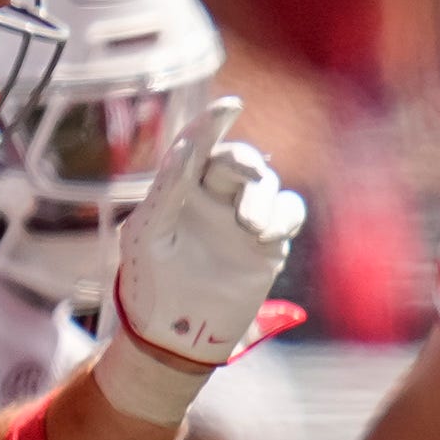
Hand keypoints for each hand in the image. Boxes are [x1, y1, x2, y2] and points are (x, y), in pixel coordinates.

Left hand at [95, 96, 307, 425]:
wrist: (175, 335)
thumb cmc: (151, 283)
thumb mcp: (149, 231)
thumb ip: (169, 189)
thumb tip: (189, 147)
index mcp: (179, 190)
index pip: (198, 145)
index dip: (213, 123)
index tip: (230, 105)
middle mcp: (213, 199)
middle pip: (240, 160)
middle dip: (246, 165)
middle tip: (246, 178)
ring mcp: (243, 221)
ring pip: (270, 186)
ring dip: (264, 199)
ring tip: (251, 229)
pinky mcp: (269, 245)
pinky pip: (289, 214)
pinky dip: (283, 218)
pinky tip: (265, 238)